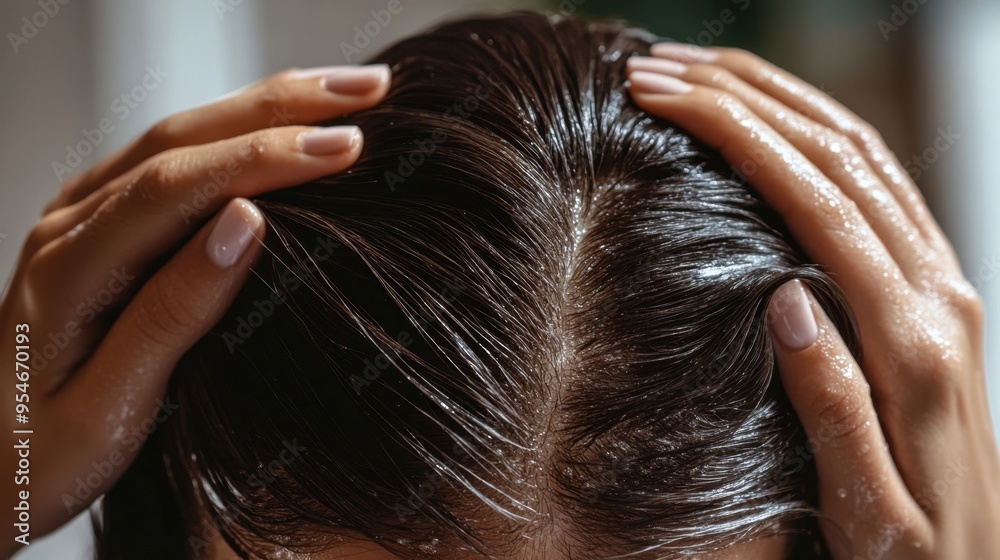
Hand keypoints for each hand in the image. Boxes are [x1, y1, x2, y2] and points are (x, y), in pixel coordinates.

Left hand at [0, 63, 389, 554]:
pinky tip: (280, 121)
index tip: (344, 147)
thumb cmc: (42, 453)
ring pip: (182, 135)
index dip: (266, 159)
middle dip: (282, 105)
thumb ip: (174, 312)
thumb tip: (245, 223)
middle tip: (367, 90)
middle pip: (184, 139)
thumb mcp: (112, 408)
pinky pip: (176, 156)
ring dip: (266, 105)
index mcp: (69, 269)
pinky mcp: (101, 221)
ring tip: (342, 93)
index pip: (179, 188)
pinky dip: (237, 129)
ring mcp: (82, 215)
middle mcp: (70, 223)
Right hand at [627, 45, 999, 557]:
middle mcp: (937, 293)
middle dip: (743, 94)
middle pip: (837, 152)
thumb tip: (785, 295)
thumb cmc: (915, 550)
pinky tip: (774, 126)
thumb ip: (832, 403)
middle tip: (659, 66)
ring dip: (780, 101)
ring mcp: (943, 284)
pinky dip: (818, 136)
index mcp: (912, 340)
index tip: (663, 95)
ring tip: (703, 73)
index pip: (813, 199)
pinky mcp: (936, 291)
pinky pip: (877, 185)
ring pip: (860, 154)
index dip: (734, 133)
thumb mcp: (868, 508)